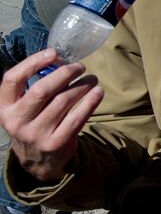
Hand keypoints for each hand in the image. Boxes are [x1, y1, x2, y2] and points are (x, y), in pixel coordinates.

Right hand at [0, 49, 102, 182]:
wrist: (38, 160)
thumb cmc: (34, 122)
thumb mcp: (24, 108)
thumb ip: (36, 85)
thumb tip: (60, 60)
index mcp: (5, 108)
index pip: (12, 79)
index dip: (32, 62)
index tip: (53, 53)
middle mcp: (17, 121)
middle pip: (42, 90)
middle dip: (65, 73)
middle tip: (80, 67)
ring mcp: (36, 133)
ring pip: (63, 101)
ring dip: (82, 85)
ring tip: (92, 78)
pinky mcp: (56, 142)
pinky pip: (78, 117)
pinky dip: (90, 101)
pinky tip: (98, 92)